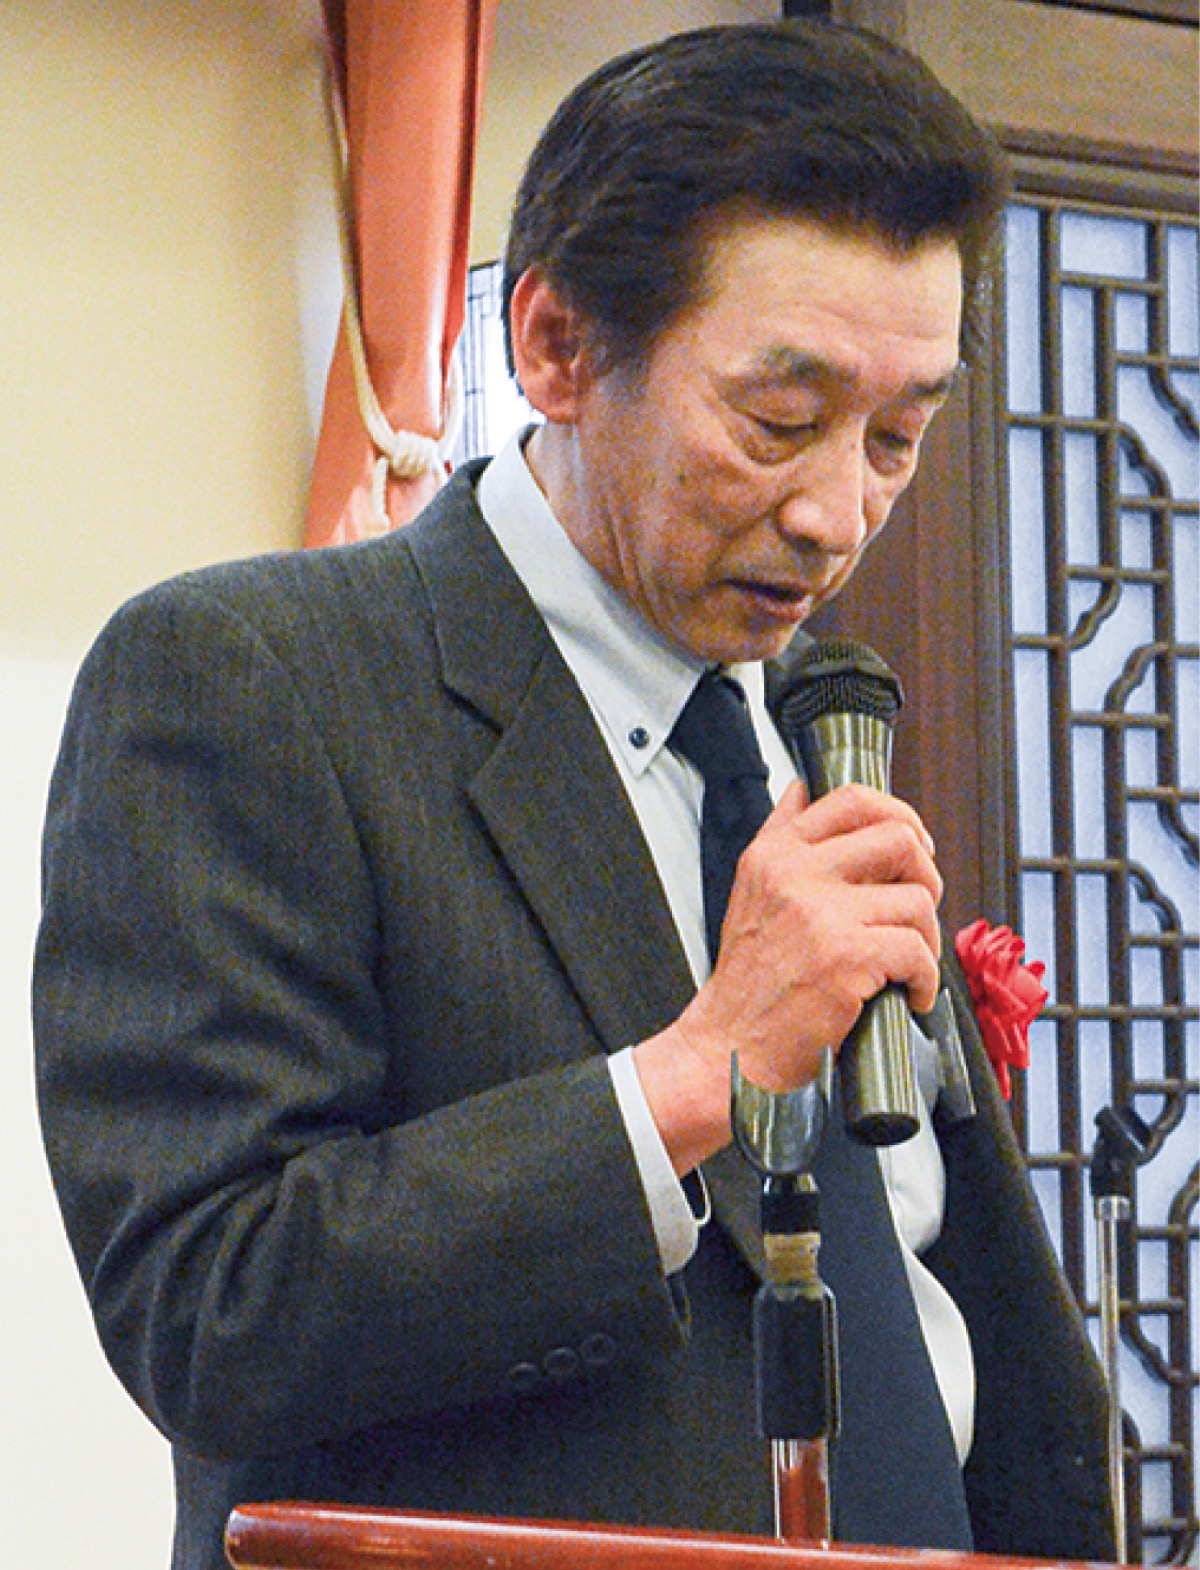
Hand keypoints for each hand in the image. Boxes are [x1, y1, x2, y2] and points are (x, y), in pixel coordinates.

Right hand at [633, 782, 941, 1170]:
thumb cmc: (746, 983)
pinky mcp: (846, 958)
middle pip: (899, 838)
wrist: (724, 1049)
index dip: (899, 814)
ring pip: (916, 899)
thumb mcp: (748, 891)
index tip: (915, 842)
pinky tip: (908, 995)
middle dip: (926, 874)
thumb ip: (778, 837)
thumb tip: (802, 790)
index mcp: (774, 854)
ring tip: (907, 964)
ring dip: (926, 938)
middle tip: (918, 909)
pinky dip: (925, 980)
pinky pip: (917, 950)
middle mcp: (794, 874)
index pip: (851, 799)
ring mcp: (820, 914)